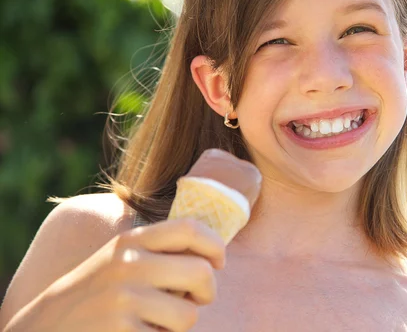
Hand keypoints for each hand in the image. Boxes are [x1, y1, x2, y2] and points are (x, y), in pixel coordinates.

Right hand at [4, 218, 225, 331]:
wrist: (47, 327)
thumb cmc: (97, 292)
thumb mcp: (120, 259)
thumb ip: (158, 249)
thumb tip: (214, 250)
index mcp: (131, 240)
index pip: (189, 228)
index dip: (215, 244)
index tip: (218, 262)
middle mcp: (128, 264)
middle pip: (201, 272)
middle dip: (208, 292)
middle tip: (196, 299)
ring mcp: (123, 299)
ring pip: (188, 314)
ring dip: (181, 324)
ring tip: (157, 321)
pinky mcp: (121, 331)